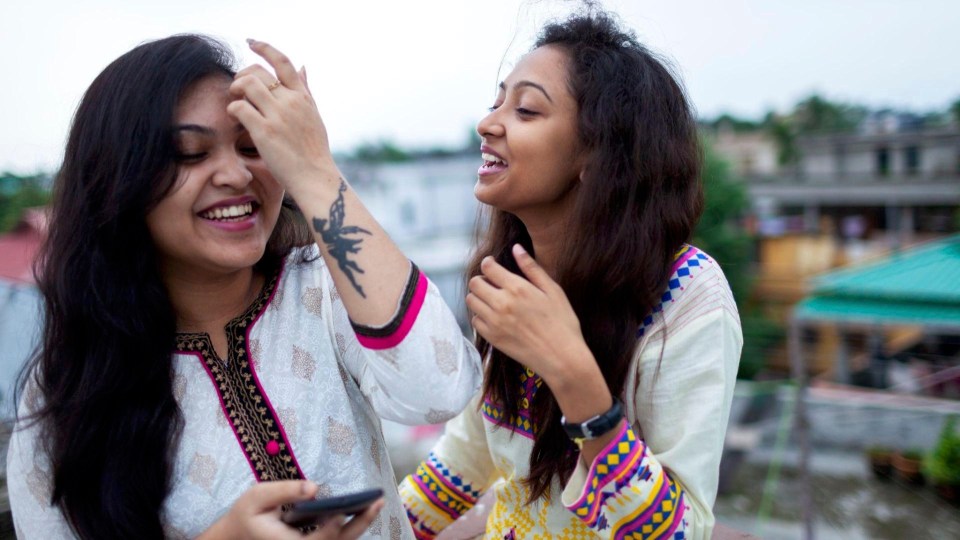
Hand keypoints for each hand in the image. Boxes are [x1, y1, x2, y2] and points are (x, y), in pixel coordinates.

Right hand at [199, 480, 384, 539]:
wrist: (238, 536)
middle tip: (377, 502)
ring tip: (376, 502)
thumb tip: (313, 487)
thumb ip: (284, 491)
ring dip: (360, 525)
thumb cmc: (247, 516)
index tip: (342, 511)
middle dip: (360, 524)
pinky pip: (337, 539)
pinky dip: (351, 526)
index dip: (332, 528)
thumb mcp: (257, 498)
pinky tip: (363, 508)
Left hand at [227, 39, 334, 193]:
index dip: (264, 47)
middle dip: (241, 75)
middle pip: (257, 71)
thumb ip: (305, 91)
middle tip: (238, 90)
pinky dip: (232, 110)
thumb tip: (303, 67)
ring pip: (246, 84)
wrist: (315, 177)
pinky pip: (239, 107)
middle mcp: (291, 101)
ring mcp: (278, 115)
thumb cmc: (313, 151)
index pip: (283, 62)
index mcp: (302, 97)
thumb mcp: (314, 115)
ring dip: (234, 90)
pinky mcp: (264, 131)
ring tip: (235, 104)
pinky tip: (235, 119)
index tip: (251, 42)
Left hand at [466, 244, 592, 383]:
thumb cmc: (563, 322)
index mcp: (517, 288)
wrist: (562, 358)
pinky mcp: (492, 338)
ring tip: (493, 300)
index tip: (493, 266)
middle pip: (475, 283)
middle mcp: (502, 303)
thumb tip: (516, 247)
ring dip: (479, 297)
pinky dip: (481, 316)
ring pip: (471, 301)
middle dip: (482, 279)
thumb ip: (532, 268)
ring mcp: (494, 322)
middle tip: (493, 284)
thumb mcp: (553, 290)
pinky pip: (475, 321)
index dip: (489, 263)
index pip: (488, 267)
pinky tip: (495, 317)